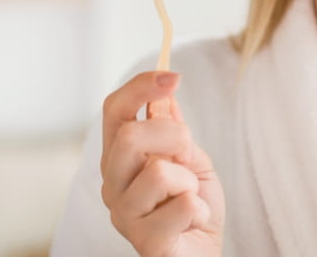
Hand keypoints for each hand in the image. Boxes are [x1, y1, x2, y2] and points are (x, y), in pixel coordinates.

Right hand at [100, 71, 224, 256]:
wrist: (203, 253)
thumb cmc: (192, 207)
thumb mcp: (190, 158)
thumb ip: (174, 129)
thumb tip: (164, 92)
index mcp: (119, 158)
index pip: (114, 111)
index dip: (140, 87)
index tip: (173, 77)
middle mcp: (113, 184)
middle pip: (129, 136)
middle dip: (174, 136)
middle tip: (188, 154)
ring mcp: (125, 215)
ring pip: (159, 172)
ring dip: (189, 181)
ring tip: (189, 197)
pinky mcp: (146, 242)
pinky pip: (183, 206)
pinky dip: (200, 210)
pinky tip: (193, 222)